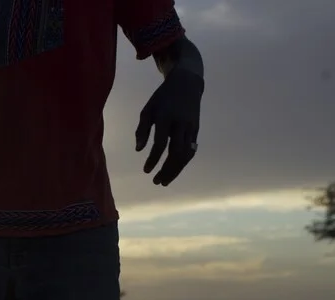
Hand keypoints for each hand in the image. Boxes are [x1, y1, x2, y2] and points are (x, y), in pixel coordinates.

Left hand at [135, 68, 203, 185]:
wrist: (187, 83)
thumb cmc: (162, 98)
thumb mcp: (148, 109)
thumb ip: (142, 129)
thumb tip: (138, 150)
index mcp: (165, 117)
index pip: (160, 143)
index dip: (153, 159)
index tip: (146, 171)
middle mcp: (180, 124)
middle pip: (176, 152)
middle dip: (166, 169)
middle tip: (156, 182)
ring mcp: (190, 127)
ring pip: (186, 154)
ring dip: (176, 170)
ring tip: (164, 181)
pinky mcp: (196, 130)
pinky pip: (191, 150)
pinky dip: (183, 162)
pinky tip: (174, 171)